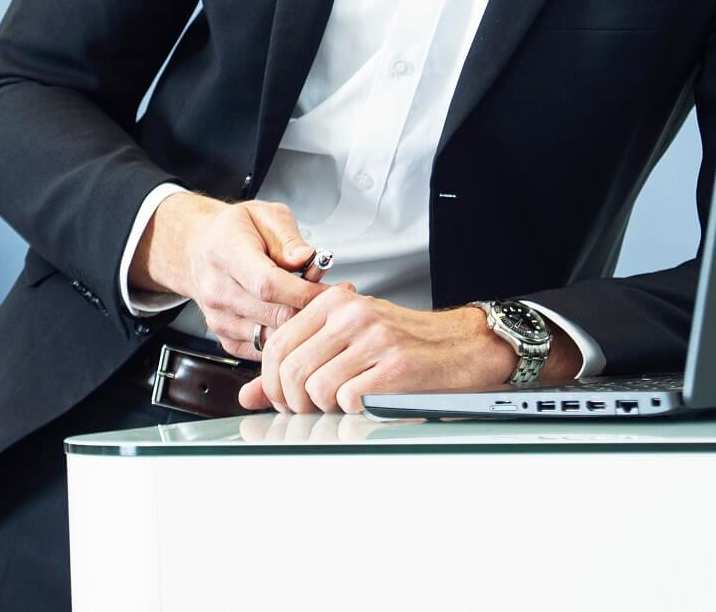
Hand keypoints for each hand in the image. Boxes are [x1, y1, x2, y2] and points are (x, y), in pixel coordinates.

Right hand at [130, 194, 325, 356]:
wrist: (196, 249)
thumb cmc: (232, 231)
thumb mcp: (263, 215)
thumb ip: (288, 238)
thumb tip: (307, 258)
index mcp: (226, 253)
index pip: (267, 284)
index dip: (304, 292)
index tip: (332, 291)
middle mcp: (218, 290)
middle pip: (274, 315)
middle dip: (312, 310)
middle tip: (335, 299)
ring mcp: (219, 318)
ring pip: (272, 337)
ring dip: (301, 327)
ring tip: (315, 307)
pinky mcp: (225, 339)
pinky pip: (264, 350)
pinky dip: (286, 339)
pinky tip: (295, 320)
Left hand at [238, 289, 506, 414]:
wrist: (464, 347)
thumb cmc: (406, 344)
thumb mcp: (347, 341)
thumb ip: (298, 363)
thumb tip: (251, 395)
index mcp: (334, 304)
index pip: (277, 344)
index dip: (270, 382)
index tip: (281, 399)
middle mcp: (351, 315)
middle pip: (291, 369)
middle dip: (292, 403)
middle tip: (307, 412)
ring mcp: (374, 339)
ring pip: (317, 388)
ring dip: (324, 409)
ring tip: (342, 406)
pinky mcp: (396, 367)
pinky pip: (350, 399)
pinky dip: (352, 412)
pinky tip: (367, 404)